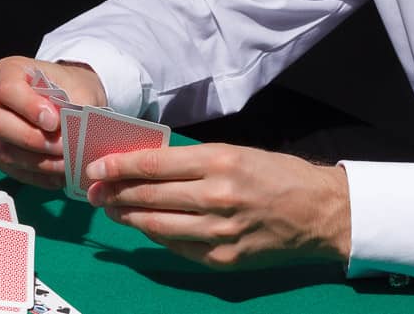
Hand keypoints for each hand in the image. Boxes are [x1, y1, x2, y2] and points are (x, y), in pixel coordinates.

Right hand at [0, 55, 106, 189]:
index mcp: (8, 71)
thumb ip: (75, 106)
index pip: (8, 90)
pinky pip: (10, 169)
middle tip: (64, 147)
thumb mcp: (80, 89)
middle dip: (33, 139)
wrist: (71, 99)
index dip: (29, 107)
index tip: (55, 122)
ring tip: (67, 165)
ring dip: (37, 162)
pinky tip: (59, 176)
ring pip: (3, 150)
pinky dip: (37, 176)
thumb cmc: (72, 89)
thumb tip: (70, 132)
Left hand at [85, 142, 350, 269]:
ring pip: (157, 225)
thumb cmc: (276, 174)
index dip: (118, 167)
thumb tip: (145, 166)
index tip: (95, 167)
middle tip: (92, 190)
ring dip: (127, 216)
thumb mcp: (234, 152)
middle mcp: (217, 196)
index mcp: (219, 161)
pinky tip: (143, 226)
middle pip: (149, 196)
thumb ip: (191, 161)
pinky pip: (177, 248)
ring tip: (110, 208)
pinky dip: (156, 236)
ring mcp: (220, 232)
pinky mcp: (224, 259)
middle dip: (114, 192)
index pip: (153, 164)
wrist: (321, 212)